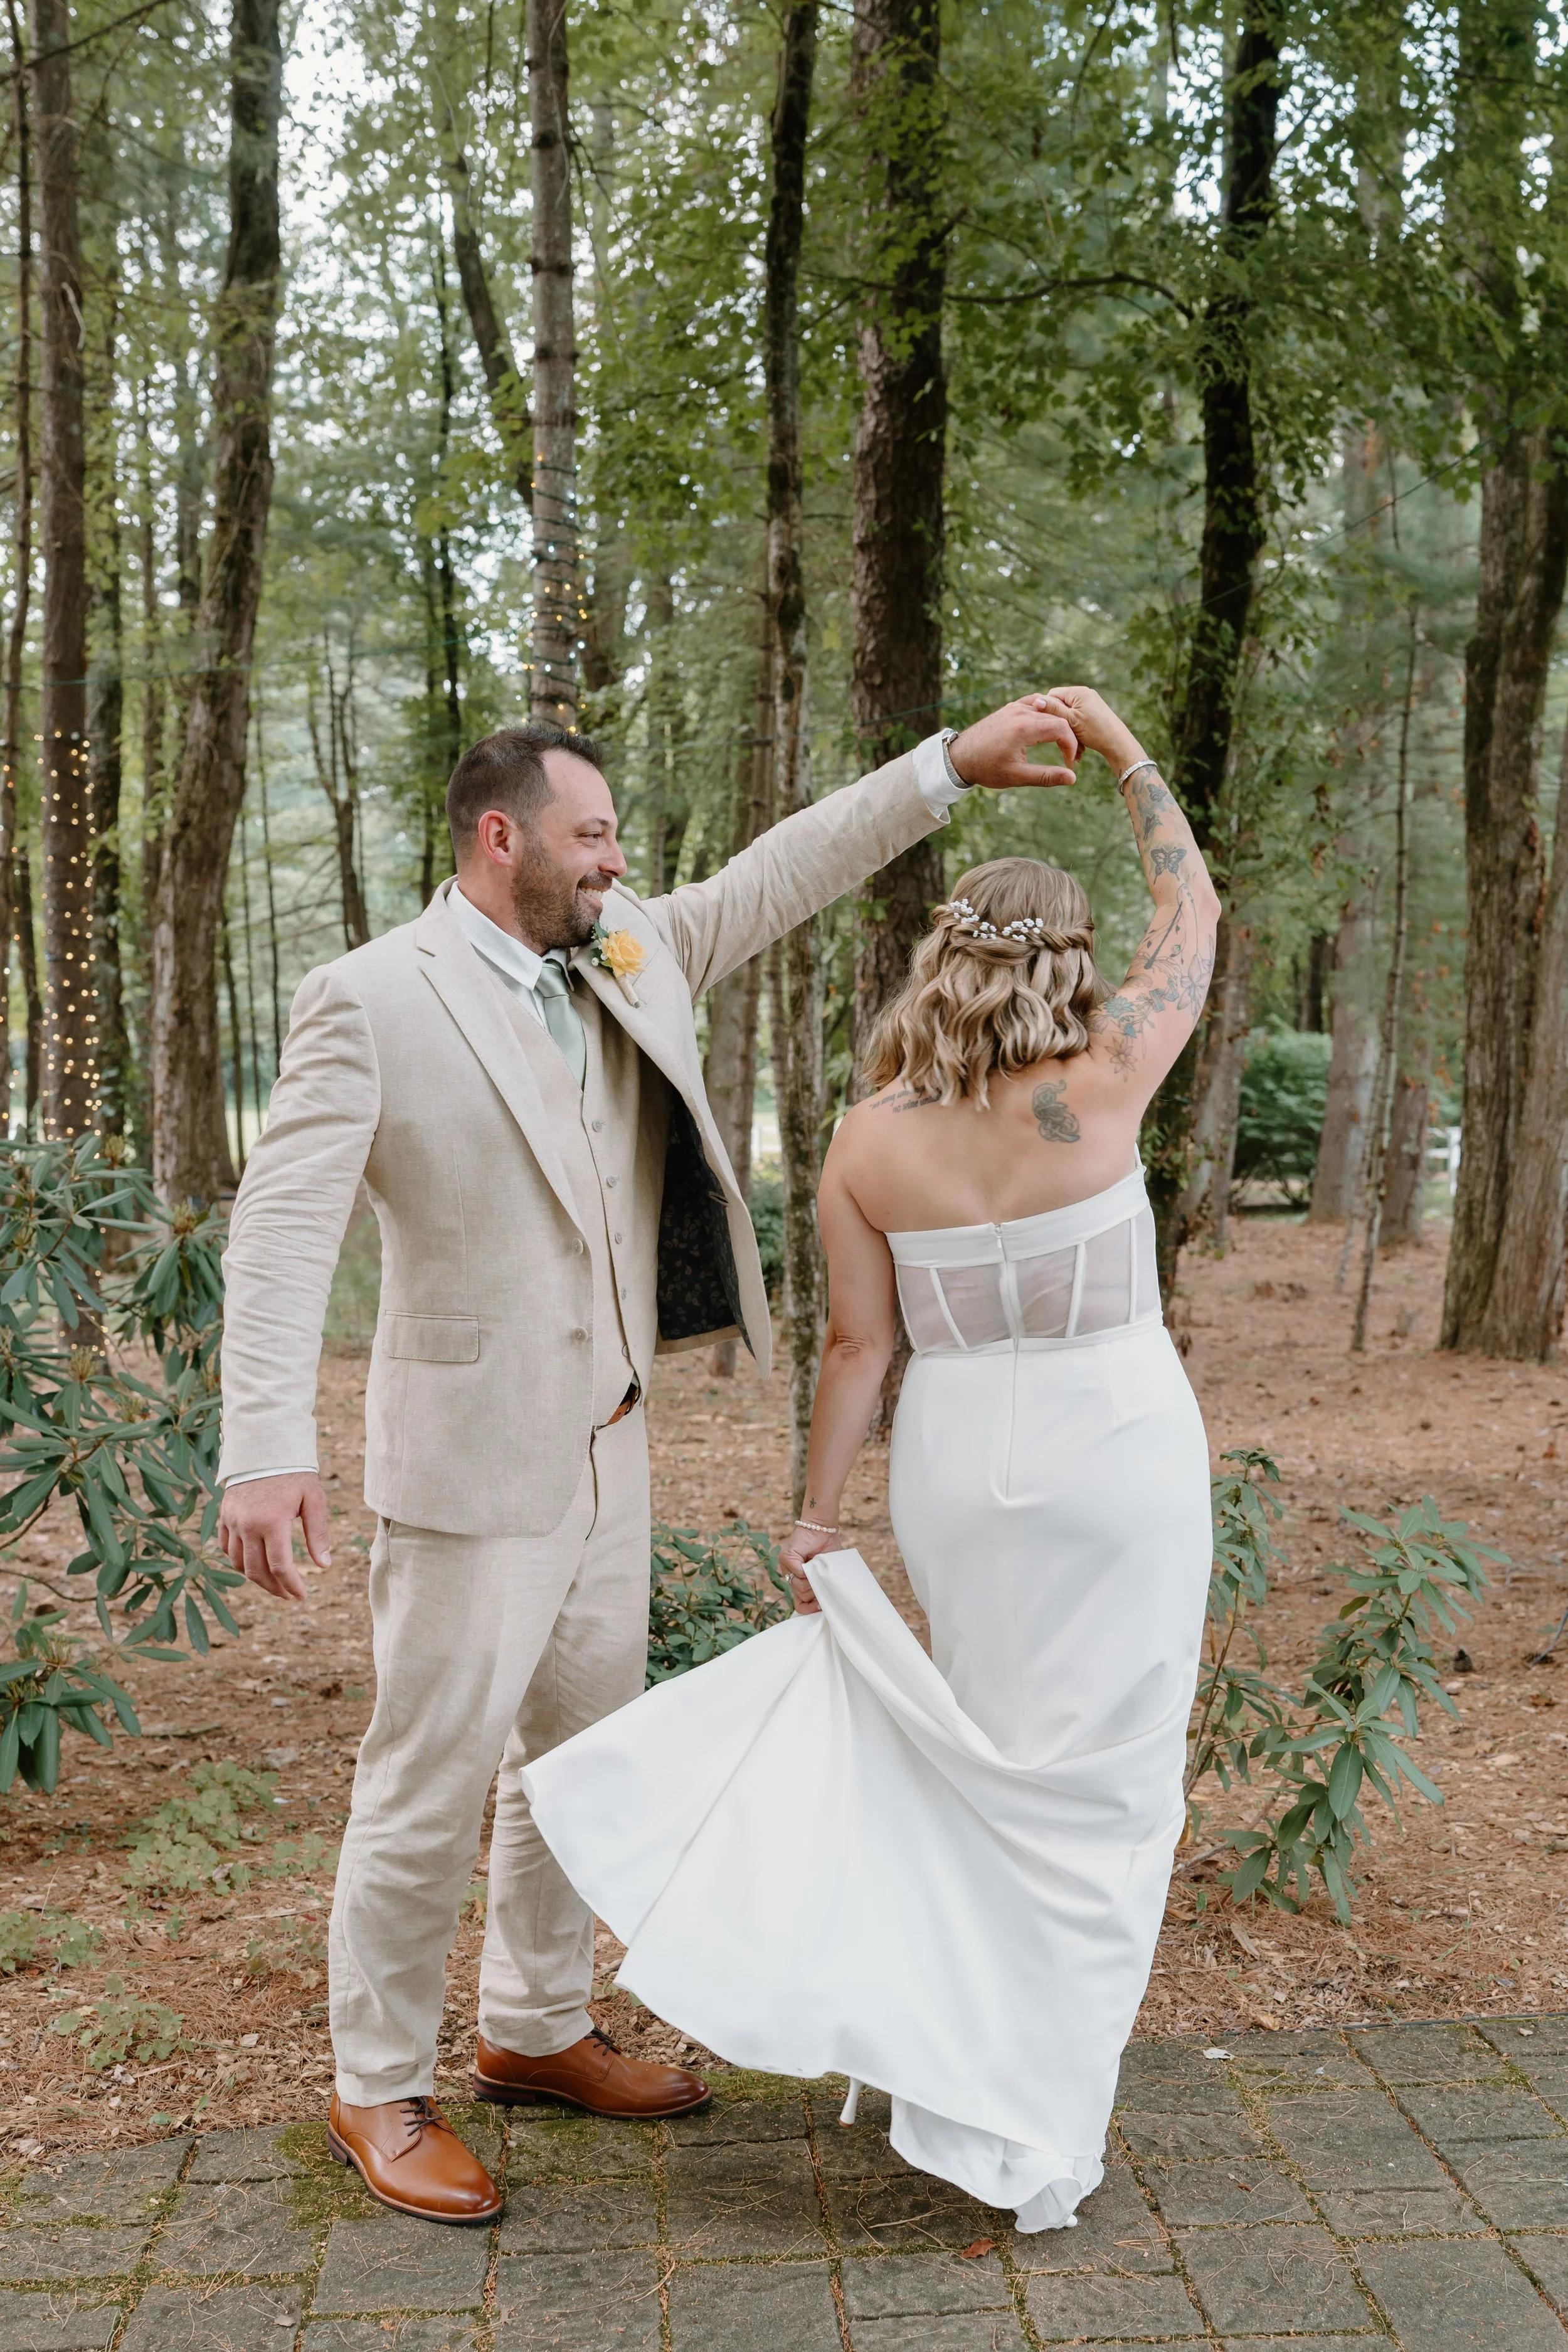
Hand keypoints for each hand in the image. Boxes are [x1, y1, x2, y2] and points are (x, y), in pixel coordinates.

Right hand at [218, 1472, 331, 1601]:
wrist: (265, 1447)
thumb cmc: (294, 1473)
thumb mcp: (313, 1500)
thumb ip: (318, 1534)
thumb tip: (323, 1566)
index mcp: (272, 1522)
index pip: (280, 1567)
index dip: (291, 1586)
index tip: (302, 1596)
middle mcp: (248, 1525)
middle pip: (257, 1572)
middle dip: (274, 1588)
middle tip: (289, 1595)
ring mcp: (233, 1522)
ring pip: (238, 1564)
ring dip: (256, 1578)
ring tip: (274, 1582)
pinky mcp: (224, 1516)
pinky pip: (227, 1548)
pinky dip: (239, 1561)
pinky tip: (254, 1564)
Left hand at [779, 1521, 834, 1615]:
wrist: (823, 1529)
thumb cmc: (829, 1551)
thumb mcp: (829, 1573)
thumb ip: (825, 1586)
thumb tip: (825, 1603)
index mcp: (801, 1583)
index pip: (800, 1605)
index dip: (810, 1609)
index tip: (821, 1605)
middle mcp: (792, 1578)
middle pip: (802, 1597)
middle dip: (815, 1590)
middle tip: (822, 1578)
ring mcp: (786, 1568)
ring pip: (799, 1586)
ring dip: (811, 1579)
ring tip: (818, 1568)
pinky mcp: (785, 1557)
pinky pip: (796, 1572)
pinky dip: (806, 1569)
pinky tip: (812, 1561)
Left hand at [948, 695, 1078, 790]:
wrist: (959, 757)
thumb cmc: (986, 768)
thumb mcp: (1017, 776)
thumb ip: (1046, 776)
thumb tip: (1072, 779)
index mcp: (1024, 727)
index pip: (1061, 728)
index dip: (1071, 746)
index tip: (1070, 762)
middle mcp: (1020, 712)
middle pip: (1056, 718)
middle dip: (1067, 737)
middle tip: (1069, 756)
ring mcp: (1014, 707)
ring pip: (1047, 709)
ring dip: (1057, 724)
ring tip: (1061, 744)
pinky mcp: (1009, 708)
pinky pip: (1034, 703)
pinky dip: (1045, 713)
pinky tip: (1047, 725)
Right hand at [1038, 686, 1144, 775]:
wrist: (1118, 744)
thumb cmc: (1095, 731)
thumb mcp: (1070, 721)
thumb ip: (1053, 709)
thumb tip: (1036, 700)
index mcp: (1078, 691)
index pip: (1052, 695)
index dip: (1047, 711)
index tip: (1048, 726)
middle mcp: (1084, 693)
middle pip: (1060, 706)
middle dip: (1059, 724)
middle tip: (1061, 741)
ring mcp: (1090, 702)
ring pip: (1068, 716)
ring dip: (1068, 732)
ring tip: (1074, 747)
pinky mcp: (1094, 712)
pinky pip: (1078, 720)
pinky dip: (1076, 732)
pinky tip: (1080, 747)